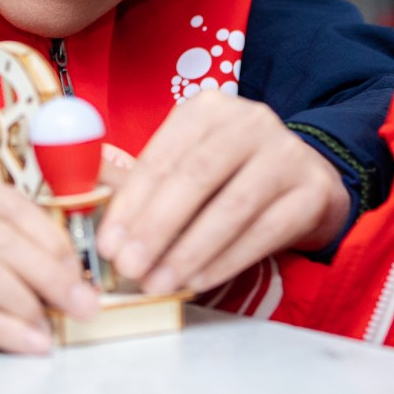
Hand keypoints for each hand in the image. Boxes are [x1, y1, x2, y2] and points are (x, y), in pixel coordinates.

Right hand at [0, 159, 98, 352]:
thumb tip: (39, 261)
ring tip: (60, 326)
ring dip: (33, 302)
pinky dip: (1, 326)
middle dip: (55, 271)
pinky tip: (25, 342)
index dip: (52, 237)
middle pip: (4, 234)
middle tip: (85, 301)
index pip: (8, 202)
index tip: (79, 269)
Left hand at [95, 91, 349, 295]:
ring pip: (231, 207)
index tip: (107, 243)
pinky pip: (265, 231)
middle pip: (195, 177)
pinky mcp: (312, 190)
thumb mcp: (189, 163)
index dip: (131, 203)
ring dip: (189, 250)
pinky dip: (227, 259)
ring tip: (158, 283)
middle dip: (157, 227)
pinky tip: (199, 280)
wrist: (309, 181)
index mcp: (208, 110)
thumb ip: (143, 179)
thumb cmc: (232, 176)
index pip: (162, 156)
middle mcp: (250, 122)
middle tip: (128, 267)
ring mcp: (287, 154)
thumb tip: (82, 194)